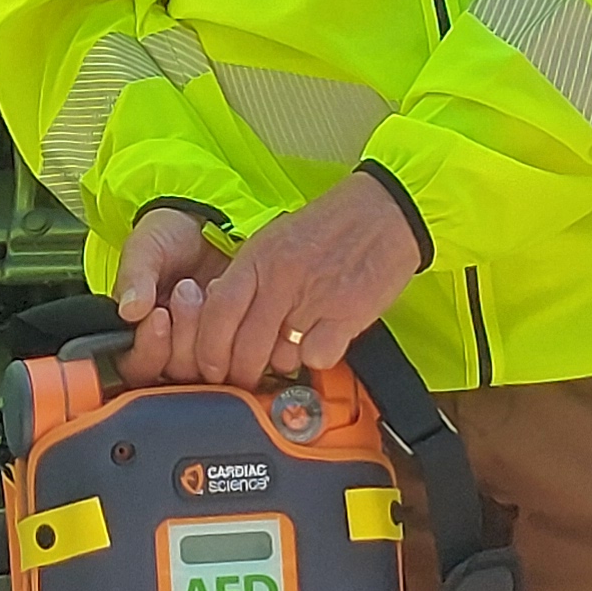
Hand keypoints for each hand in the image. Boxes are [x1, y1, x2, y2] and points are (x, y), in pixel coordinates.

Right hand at [114, 204, 233, 385]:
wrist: (211, 224)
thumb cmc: (171, 239)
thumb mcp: (146, 247)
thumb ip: (135, 277)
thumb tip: (129, 310)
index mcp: (140, 337)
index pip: (137, 367)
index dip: (150, 349)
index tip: (159, 315)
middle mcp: (172, 351)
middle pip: (174, 373)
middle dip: (183, 333)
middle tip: (187, 290)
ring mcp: (207, 351)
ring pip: (208, 370)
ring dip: (210, 332)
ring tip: (209, 290)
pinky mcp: (239, 345)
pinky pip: (244, 358)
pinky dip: (241, 333)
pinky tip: (238, 302)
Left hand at [170, 174, 427, 391]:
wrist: (383, 212)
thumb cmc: (325, 228)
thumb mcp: (273, 240)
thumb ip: (246, 277)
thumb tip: (217, 317)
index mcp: (257, 257)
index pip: (217, 313)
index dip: (208, 349)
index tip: (211, 368)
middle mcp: (280, 279)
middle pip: (245, 348)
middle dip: (242, 374)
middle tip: (248, 378)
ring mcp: (314, 298)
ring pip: (281, 358)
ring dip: (284, 361)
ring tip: (296, 341)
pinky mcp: (347, 315)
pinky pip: (317, 358)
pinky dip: (319, 356)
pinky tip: (325, 337)